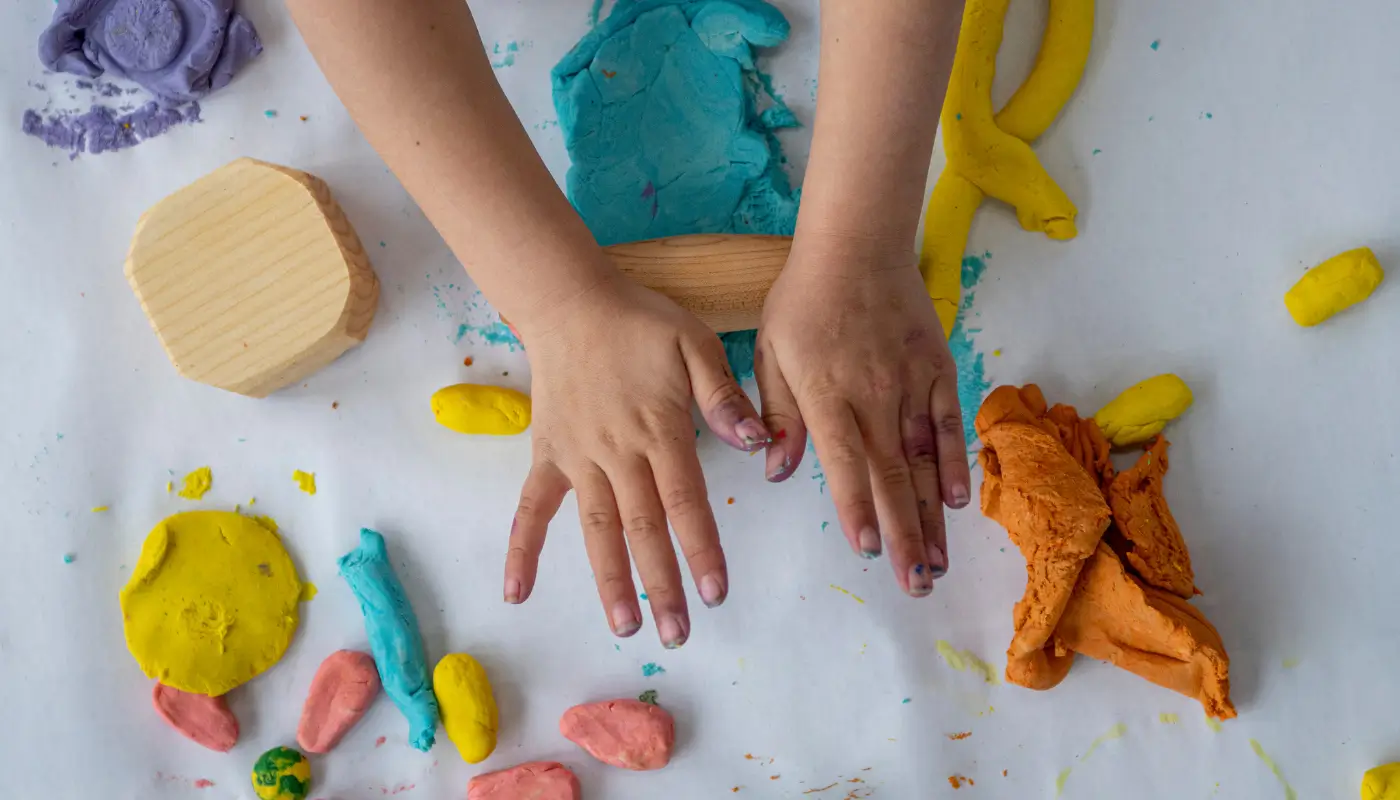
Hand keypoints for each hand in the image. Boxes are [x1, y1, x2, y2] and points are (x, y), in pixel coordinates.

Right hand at [503, 270, 769, 646]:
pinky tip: (517, 592)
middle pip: (642, 527)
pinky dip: (522, 549)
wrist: (569, 301)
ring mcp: (577, 457)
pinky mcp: (547, 454)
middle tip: (680, 632)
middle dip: (662, 582)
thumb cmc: (639, 322)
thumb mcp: (694, 342)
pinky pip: (532, 507)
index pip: (684, 499)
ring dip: (610, 580)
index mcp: (658, 428)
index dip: (701, 547)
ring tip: (625, 626)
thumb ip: (722, 395)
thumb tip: (755, 441)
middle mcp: (617, 452)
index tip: (715, 590)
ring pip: (596, 528)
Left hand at [756, 239, 970, 596]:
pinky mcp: (939, 370)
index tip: (870, 552)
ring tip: (939, 564)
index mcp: (827, 395)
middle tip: (915, 584)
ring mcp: (912, 385)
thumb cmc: (804, 301)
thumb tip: (778, 472)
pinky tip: (959, 502)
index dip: (858, 509)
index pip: (847, 463)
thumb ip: (778, 415)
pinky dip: (955, 463)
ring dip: (933, 516)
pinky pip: (949, 424)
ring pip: (925, 461)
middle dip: (905, 535)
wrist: (857, 246)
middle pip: (893, 476)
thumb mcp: (770, 352)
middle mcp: (875, 396)